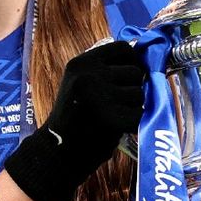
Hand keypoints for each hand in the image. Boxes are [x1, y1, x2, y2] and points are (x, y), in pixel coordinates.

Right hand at [4, 41, 144, 200]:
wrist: (57, 151)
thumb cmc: (74, 117)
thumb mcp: (80, 82)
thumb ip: (105, 70)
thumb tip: (143, 63)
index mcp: (81, 63)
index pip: (123, 48)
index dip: (132, 61)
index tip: (129, 76)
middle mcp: (89, 75)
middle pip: (135, 72)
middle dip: (132, 88)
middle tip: (117, 104)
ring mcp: (100, 96)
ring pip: (139, 93)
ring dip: (133, 107)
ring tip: (114, 116)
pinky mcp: (112, 119)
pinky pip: (139, 114)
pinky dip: (133, 124)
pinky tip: (117, 128)